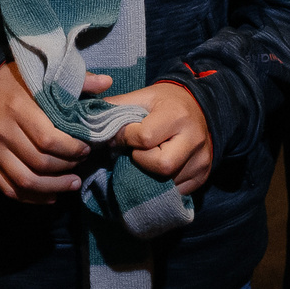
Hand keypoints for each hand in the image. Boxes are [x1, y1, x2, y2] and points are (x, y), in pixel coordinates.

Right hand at [0, 61, 107, 203]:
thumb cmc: (17, 81)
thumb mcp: (44, 75)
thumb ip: (76, 81)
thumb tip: (107, 83)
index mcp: (18, 108)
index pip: (48, 139)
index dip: (71, 149)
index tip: (86, 148)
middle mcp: (3, 131)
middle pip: (39, 162)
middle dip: (66, 169)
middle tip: (81, 166)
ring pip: (24, 180)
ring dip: (52, 188)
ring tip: (72, 184)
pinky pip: (8, 188)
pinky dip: (31, 197)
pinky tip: (50, 196)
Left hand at [107, 79, 212, 193]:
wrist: (200, 107)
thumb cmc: (165, 102)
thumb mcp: (142, 96)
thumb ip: (116, 107)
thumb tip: (86, 121)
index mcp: (177, 115)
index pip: (145, 138)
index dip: (126, 139)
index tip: (122, 136)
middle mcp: (194, 139)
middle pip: (161, 165)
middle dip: (140, 161)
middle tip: (136, 152)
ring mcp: (201, 161)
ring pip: (168, 183)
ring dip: (148, 176)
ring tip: (144, 162)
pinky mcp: (203, 176)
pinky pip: (177, 192)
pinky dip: (162, 186)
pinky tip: (156, 173)